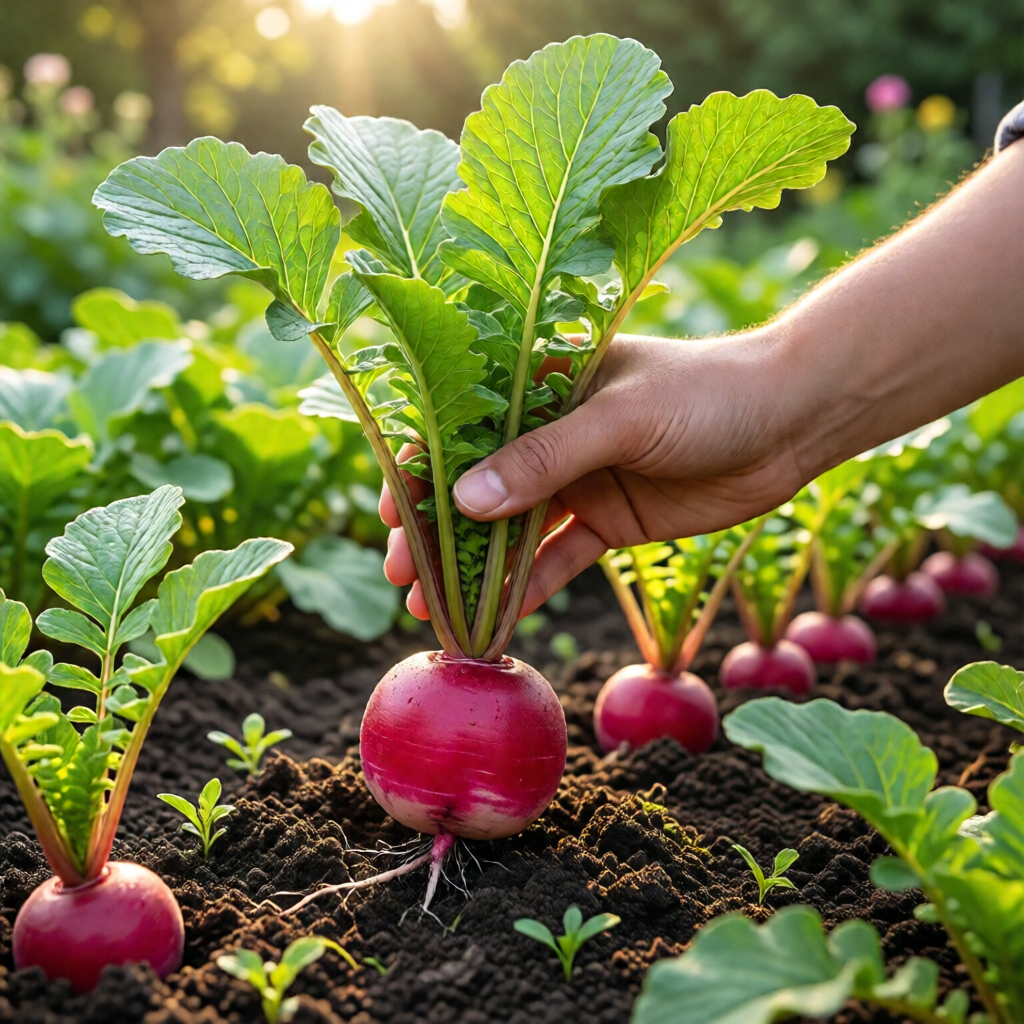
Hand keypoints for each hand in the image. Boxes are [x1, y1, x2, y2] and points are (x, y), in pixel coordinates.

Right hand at [381, 329, 808, 618]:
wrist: (790, 423)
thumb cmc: (706, 394)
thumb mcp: (621, 416)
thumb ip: (545, 458)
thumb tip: (461, 501)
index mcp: (544, 383)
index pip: (465, 425)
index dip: (423, 467)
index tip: (392, 510)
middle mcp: (551, 433)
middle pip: (478, 485)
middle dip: (437, 530)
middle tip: (401, 574)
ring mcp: (578, 480)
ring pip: (510, 531)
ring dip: (472, 570)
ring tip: (431, 611)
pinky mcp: (607, 523)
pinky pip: (557, 560)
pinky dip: (526, 590)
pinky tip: (494, 620)